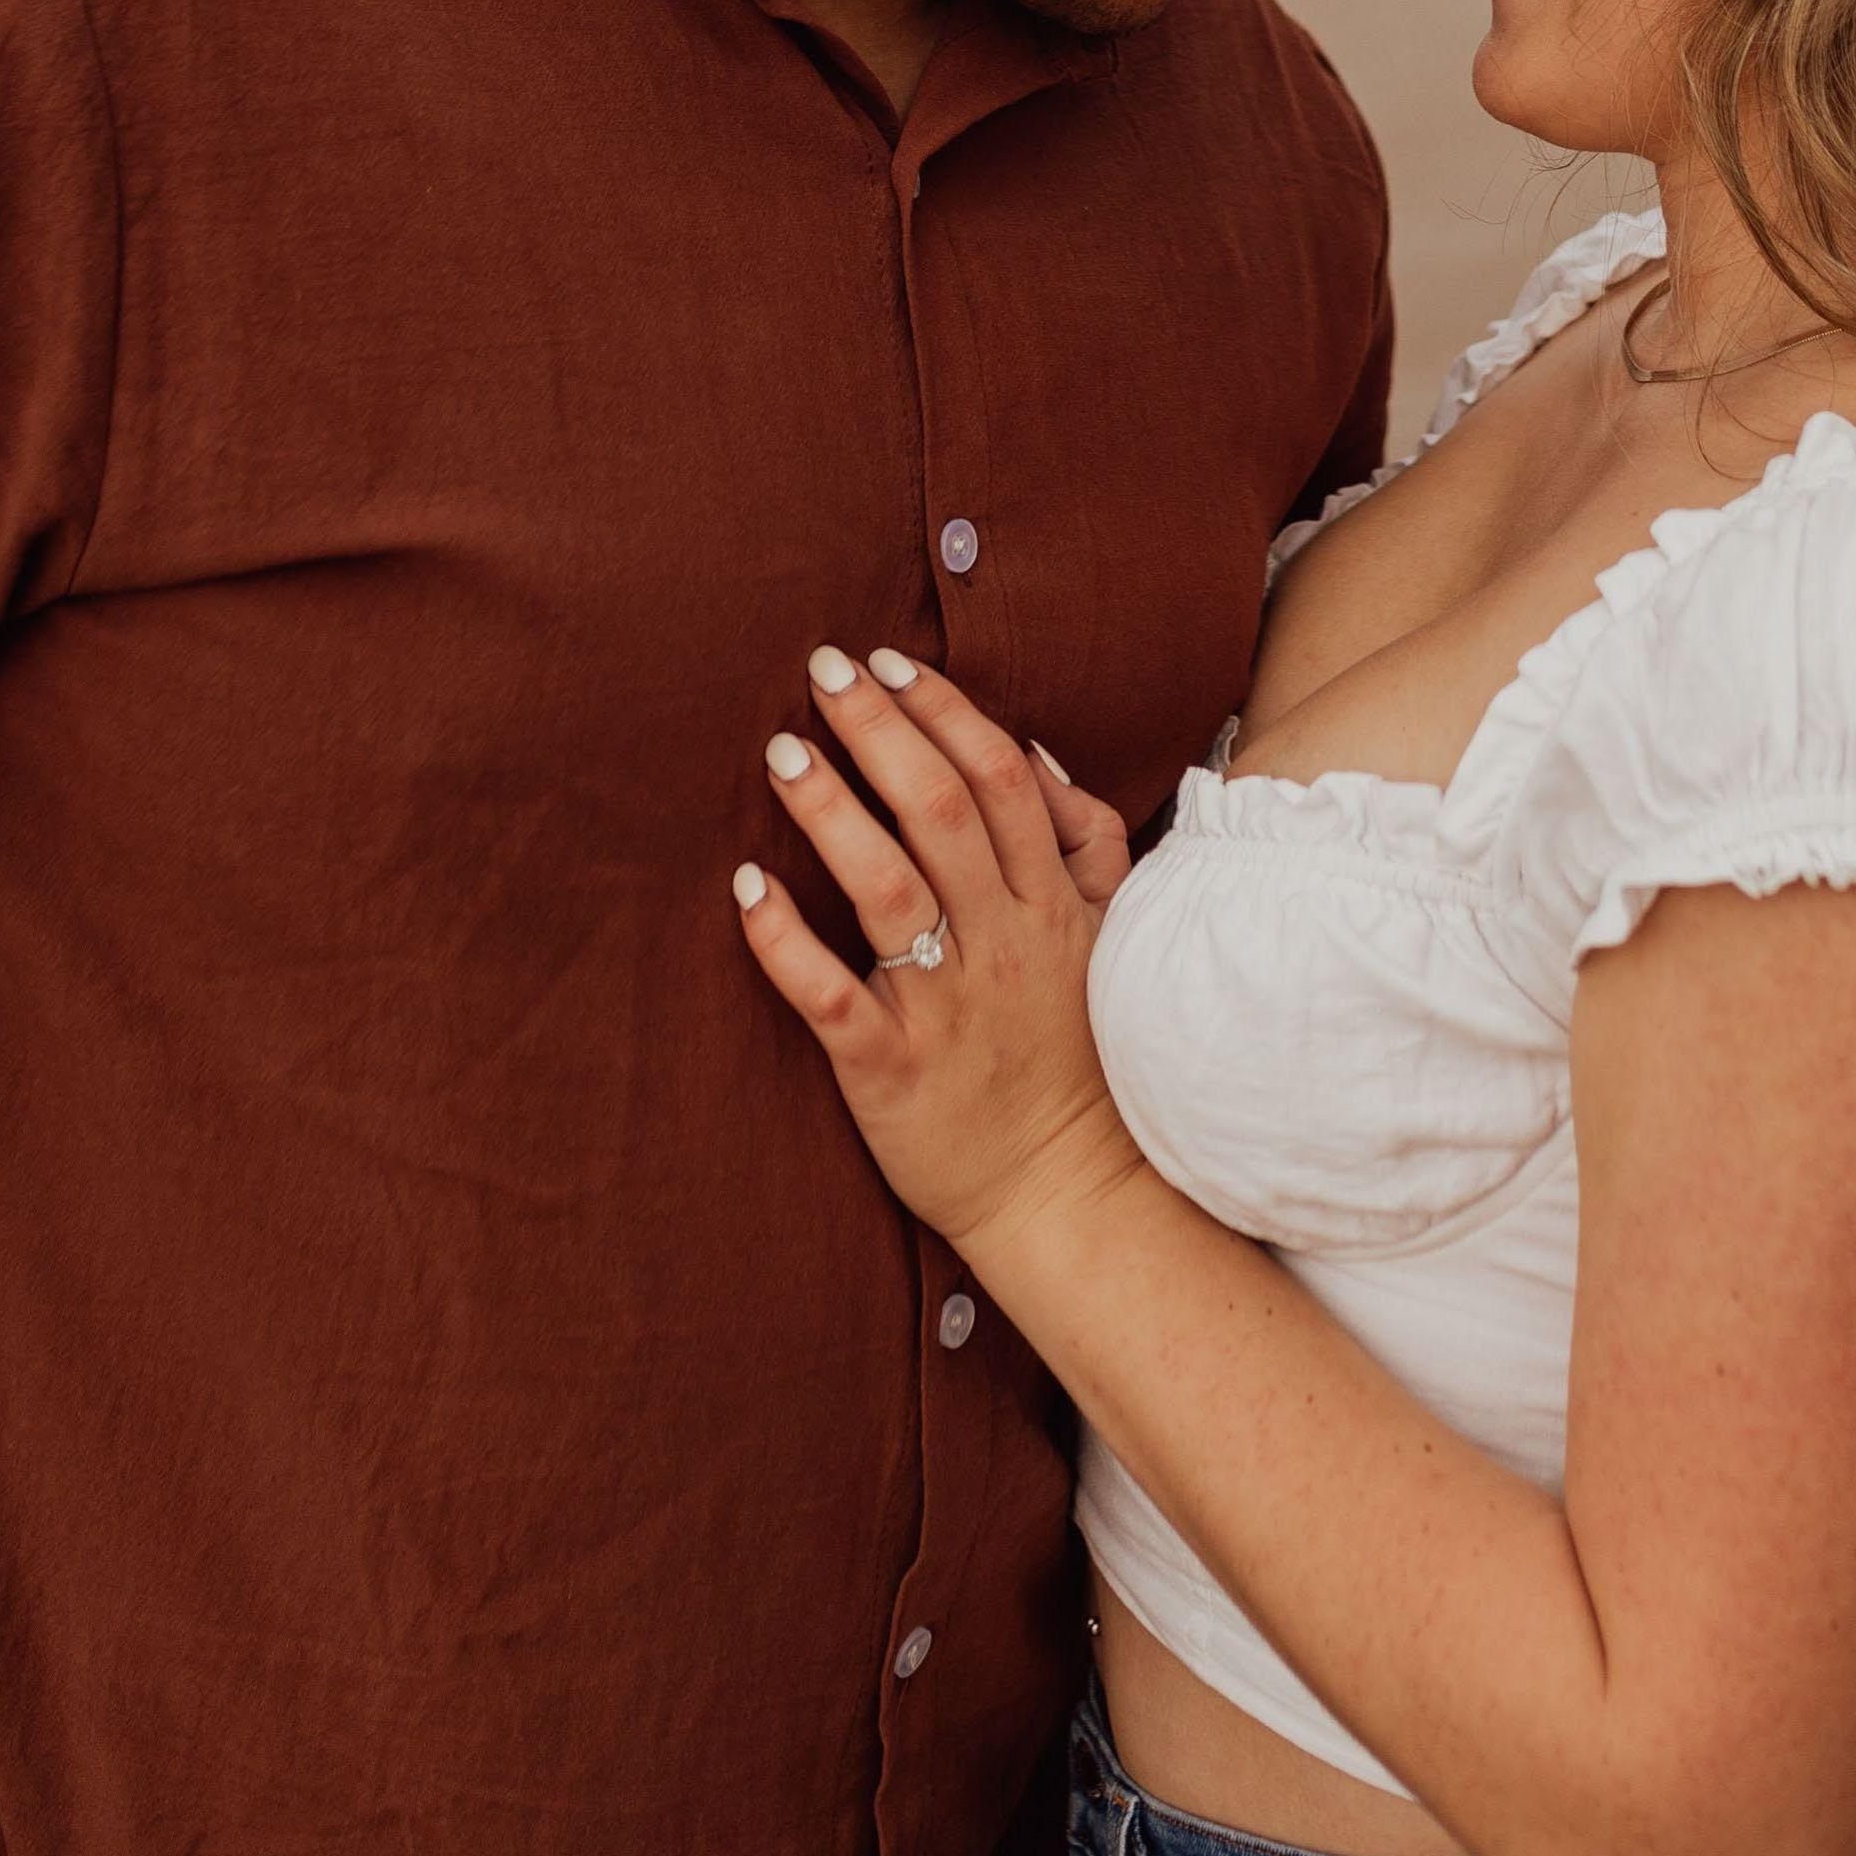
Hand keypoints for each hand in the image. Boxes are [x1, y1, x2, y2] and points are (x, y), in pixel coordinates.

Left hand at [733, 648, 1144, 1259]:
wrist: (1068, 1194)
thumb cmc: (1076, 1054)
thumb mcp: (1109, 938)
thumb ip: (1086, 841)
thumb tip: (1030, 748)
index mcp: (1051, 903)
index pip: (998, 779)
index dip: (942, 711)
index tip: (888, 662)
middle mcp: (1002, 942)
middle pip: (940, 811)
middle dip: (878, 730)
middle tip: (819, 670)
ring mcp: (946, 1006)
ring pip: (886, 888)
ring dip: (830, 811)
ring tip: (782, 753)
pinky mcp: (891, 1069)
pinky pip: (832, 996)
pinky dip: (784, 942)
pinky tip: (745, 889)